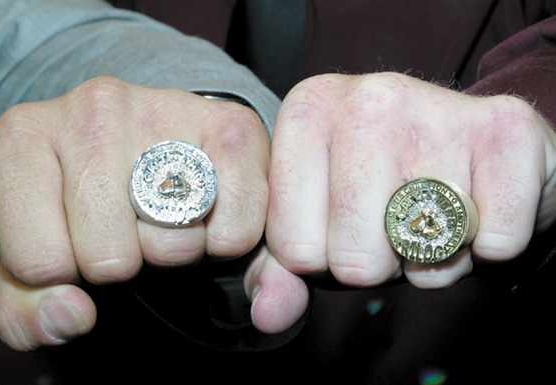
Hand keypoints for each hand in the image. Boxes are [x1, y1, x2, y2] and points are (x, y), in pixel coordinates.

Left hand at [0, 76, 269, 349]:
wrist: (151, 150)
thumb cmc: (86, 207)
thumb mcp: (37, 260)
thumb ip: (27, 308)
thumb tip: (71, 315)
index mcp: (24, 137)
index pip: (38, 262)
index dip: (62, 278)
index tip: (72, 249)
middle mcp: (94, 107)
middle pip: (110, 255)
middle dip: (124, 263)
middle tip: (126, 230)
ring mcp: (166, 106)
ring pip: (175, 244)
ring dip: (175, 253)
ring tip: (165, 218)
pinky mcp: (233, 123)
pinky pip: (236, 232)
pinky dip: (226, 246)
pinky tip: (207, 215)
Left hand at [245, 72, 555, 333]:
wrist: (479, 151)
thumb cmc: (387, 190)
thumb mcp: (320, 222)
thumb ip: (281, 268)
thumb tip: (267, 315)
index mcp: (307, 113)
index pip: (293, 247)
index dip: (325, 260)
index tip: (345, 228)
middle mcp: (365, 99)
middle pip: (352, 256)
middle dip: (379, 262)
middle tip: (396, 225)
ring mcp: (435, 105)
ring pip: (419, 250)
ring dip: (434, 257)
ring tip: (436, 216)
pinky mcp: (508, 127)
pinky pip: (495, 240)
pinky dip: (492, 247)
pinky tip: (481, 209)